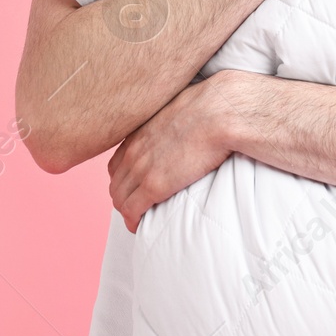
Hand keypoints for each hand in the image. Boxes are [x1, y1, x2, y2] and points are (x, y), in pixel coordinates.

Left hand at [107, 71, 238, 232]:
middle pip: (116, 183)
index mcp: (140, 132)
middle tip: (138, 208)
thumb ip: (172, 122)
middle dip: (124, 197)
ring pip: (120, 199)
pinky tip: (138, 227)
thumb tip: (185, 126)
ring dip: (127, 211)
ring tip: (141, 219)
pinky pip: (132, 210)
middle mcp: (134, 150)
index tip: (135, 188)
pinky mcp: (154, 185)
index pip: (117, 163)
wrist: (219, 113)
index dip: (124, 179)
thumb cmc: (210, 108)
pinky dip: (133, 221)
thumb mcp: (180, 109)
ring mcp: (142, 168)